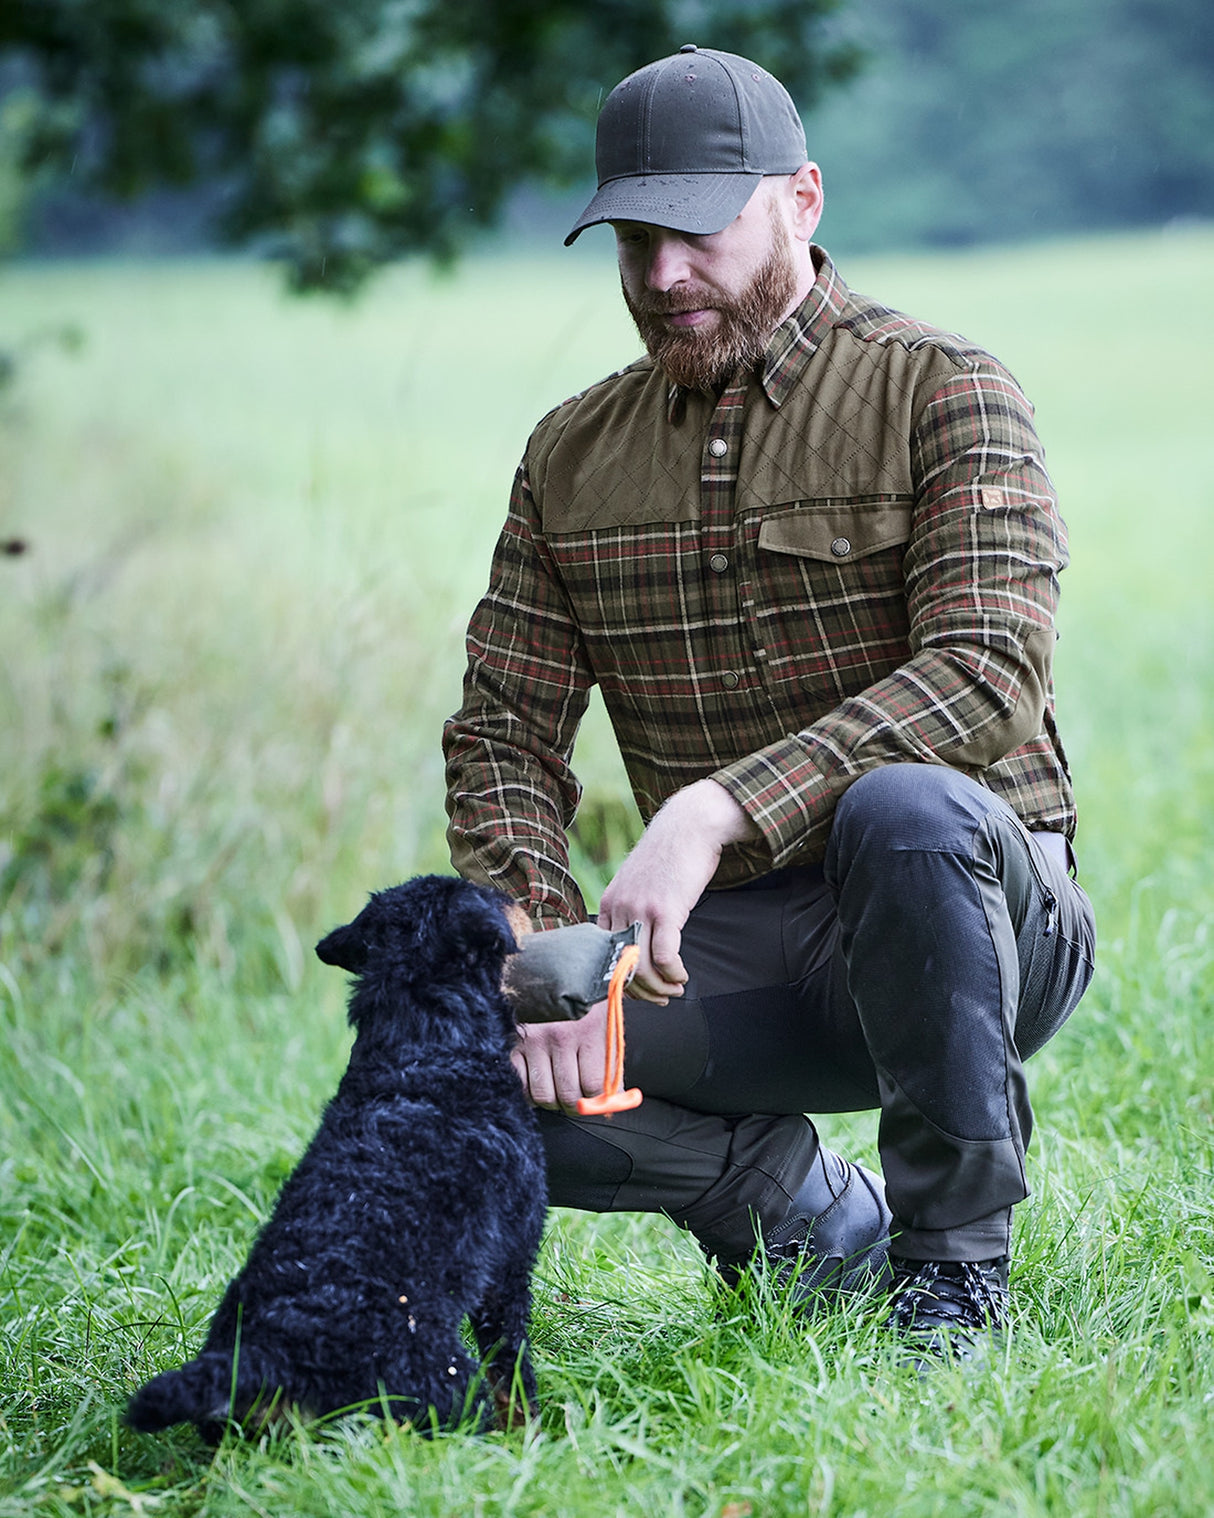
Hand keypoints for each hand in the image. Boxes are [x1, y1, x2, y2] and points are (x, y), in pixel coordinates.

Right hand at [511, 999, 607, 1110]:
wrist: (552, 972)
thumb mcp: (604, 1027)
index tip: (594, 1103)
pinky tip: (535, 1082)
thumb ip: (610, 1067)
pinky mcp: (512, 1042)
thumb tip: (610, 1104)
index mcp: (589, 1031)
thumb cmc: (581, 1004)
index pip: (594, 1086)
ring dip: (551, 1101)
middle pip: (568, 1095)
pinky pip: (519, 1084)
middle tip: (574, 1101)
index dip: (596, 1102)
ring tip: (555, 1090)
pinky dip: (527, 1092)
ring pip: (542, 1095)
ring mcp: (533, 1040)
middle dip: (574, 1106)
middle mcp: (560, 1036)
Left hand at [597, 779, 757, 1003]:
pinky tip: (682, 975)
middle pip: (622, 967)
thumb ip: (630, 911)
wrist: (688, 827)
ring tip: (676, 989)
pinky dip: (674, 973)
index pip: (604, 957)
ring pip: (643, 967)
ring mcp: (641, 909)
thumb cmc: (668, 859)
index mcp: (608, 905)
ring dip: (660, 987)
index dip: (621, 980)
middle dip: (642, 992)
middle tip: (661, 998)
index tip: (640, 989)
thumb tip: (634, 944)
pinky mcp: (666, 910)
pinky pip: (664, 956)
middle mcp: (619, 909)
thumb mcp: (637, 884)